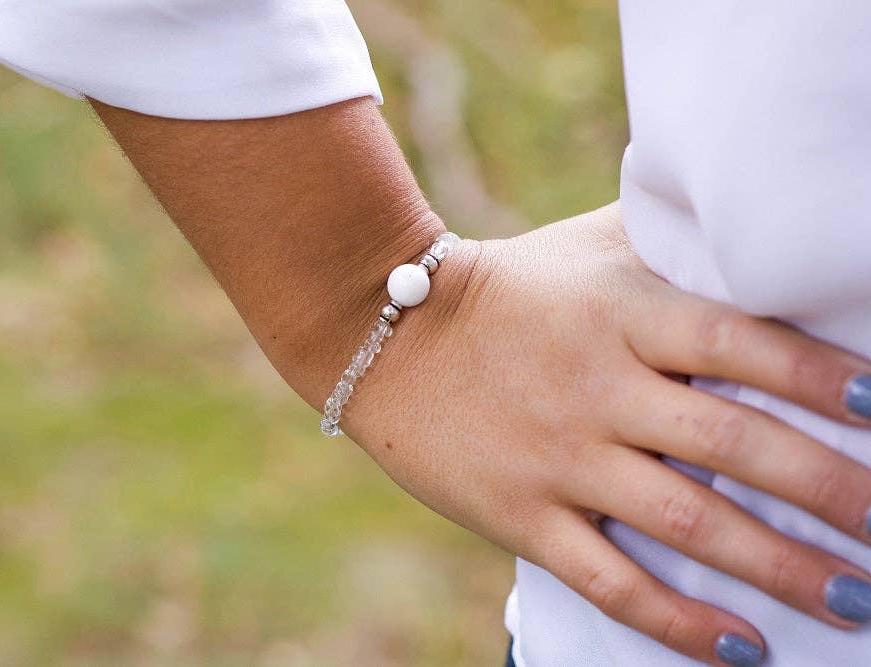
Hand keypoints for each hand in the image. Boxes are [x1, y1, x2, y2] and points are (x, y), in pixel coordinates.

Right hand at [342, 202, 870, 665]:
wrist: (386, 332)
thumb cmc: (508, 286)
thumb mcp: (588, 244)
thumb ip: (672, 238)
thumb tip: (756, 226)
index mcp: (623, 312)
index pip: (742, 344)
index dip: (823, 378)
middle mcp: (598, 386)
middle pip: (733, 444)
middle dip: (831, 491)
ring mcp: (557, 456)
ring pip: (685, 522)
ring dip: (779, 568)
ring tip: (855, 600)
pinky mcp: (519, 512)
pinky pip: (608, 578)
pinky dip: (677, 620)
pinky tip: (743, 649)